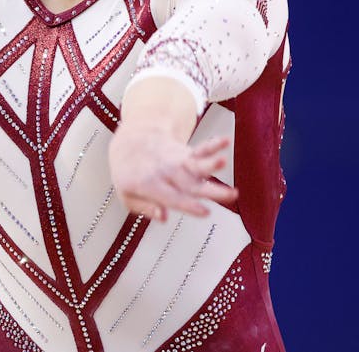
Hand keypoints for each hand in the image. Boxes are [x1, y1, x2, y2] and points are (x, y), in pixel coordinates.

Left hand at [108, 124, 239, 223]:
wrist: (130, 142)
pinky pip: (200, 149)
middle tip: (231, 195)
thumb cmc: (129, 174)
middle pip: (191, 184)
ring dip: (212, 163)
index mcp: (149, 184)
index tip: (206, 212)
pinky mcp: (186, 154)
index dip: (189, 205)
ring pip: (197, 165)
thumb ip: (145, 208)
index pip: (172, 198)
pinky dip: (213, 145)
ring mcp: (177, 162)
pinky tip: (225, 141)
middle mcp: (166, 172)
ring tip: (224, 161)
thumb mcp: (126, 195)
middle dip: (211, 190)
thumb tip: (163, 217)